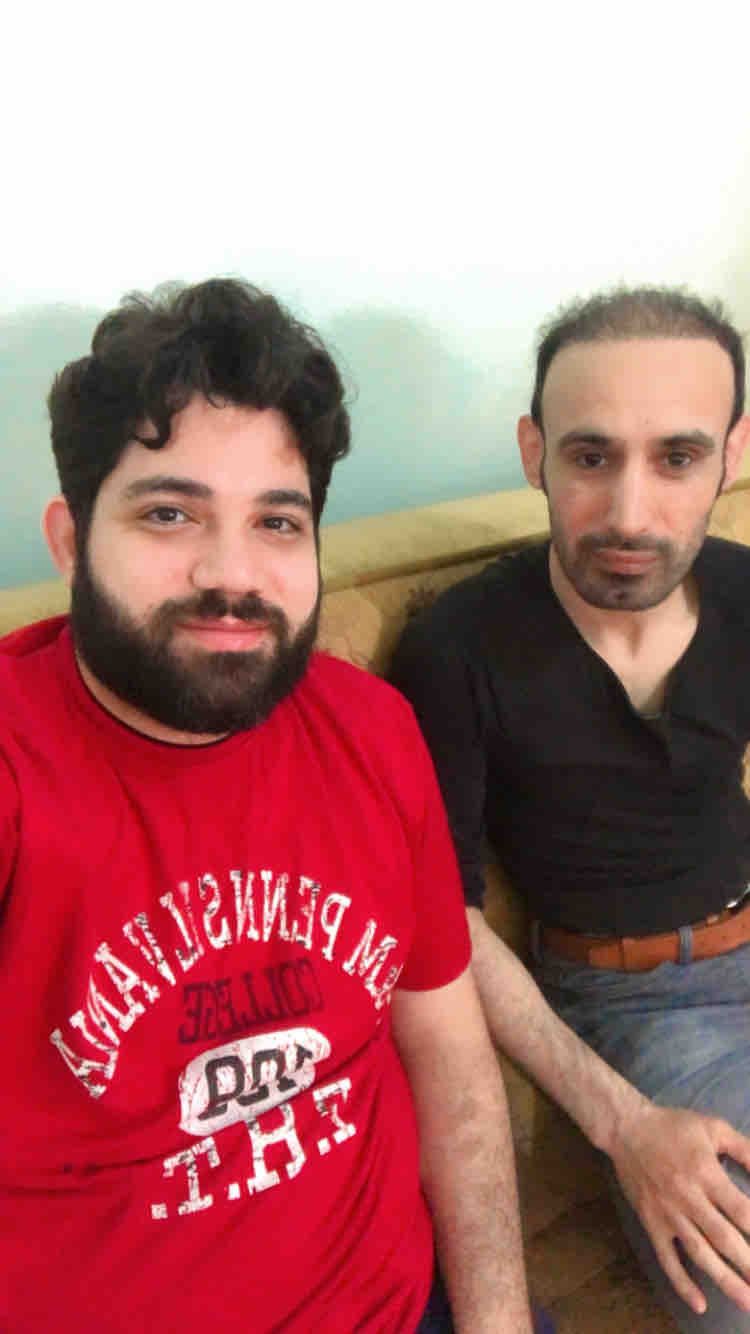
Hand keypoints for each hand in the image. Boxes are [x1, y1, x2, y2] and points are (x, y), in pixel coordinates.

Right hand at [611, 1101, 749, 1314]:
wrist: (626, 1129)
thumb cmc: (674, 1127)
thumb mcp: (713, 1127)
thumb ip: (744, 1149)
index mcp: (706, 1173)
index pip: (741, 1209)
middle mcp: (688, 1198)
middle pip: (724, 1238)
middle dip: (748, 1264)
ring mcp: (668, 1214)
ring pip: (700, 1254)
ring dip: (725, 1281)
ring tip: (747, 1302)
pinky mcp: (652, 1224)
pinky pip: (667, 1258)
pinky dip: (682, 1283)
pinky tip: (700, 1303)